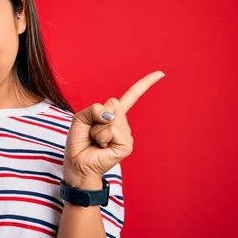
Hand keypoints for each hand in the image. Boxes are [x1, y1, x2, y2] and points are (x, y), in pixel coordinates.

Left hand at [63, 71, 164, 188]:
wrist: (77, 164)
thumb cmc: (79, 142)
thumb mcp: (81, 118)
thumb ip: (93, 109)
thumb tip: (110, 115)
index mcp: (114, 116)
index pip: (131, 97)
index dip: (145, 84)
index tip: (161, 73)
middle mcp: (123, 125)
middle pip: (113, 103)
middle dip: (96, 115)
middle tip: (92, 131)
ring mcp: (127, 135)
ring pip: (111, 118)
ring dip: (97, 129)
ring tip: (96, 141)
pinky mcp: (127, 145)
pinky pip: (112, 129)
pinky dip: (101, 136)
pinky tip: (102, 146)